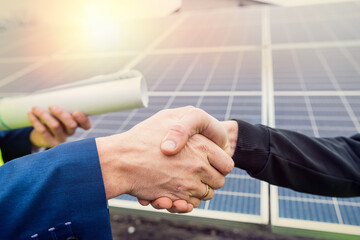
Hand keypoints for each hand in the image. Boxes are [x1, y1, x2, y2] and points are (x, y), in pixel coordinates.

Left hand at [28, 105, 91, 147]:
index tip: (76, 112)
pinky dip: (35, 121)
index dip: (83, 120)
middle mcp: (70, 132)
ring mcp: (61, 138)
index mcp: (77, 124)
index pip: (86, 125)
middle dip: (62, 114)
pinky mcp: (50, 143)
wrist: (41, 135)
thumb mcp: (60, 110)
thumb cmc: (53, 117)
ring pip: (55, 126)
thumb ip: (64, 103)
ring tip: (35, 107)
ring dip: (44, 115)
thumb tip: (62, 86)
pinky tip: (30, 113)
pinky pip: (43, 131)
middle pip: (71, 125)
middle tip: (51, 106)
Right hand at [95, 106, 233, 206]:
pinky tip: (176, 191)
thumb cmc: (142, 137)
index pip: (227, 164)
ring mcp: (188, 183)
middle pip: (219, 182)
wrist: (120, 159)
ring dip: (199, 191)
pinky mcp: (176, 197)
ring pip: (207, 195)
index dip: (220, 165)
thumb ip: (189, 122)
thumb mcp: (169, 117)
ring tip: (185, 181)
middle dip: (211, 179)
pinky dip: (186, 201)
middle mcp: (198, 165)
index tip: (212, 164)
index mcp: (201, 145)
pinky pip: (191, 205)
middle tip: (199, 174)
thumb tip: (202, 128)